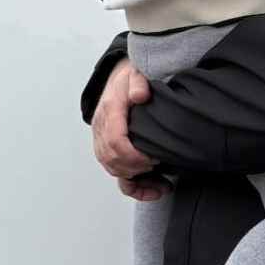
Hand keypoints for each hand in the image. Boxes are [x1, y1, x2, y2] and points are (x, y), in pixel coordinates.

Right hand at [92, 59, 167, 200]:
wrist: (120, 79)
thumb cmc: (131, 78)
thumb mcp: (136, 74)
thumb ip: (138, 84)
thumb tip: (140, 96)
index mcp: (110, 111)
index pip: (115, 141)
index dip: (134, 155)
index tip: (154, 158)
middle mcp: (102, 128)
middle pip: (112, 159)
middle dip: (136, 169)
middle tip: (160, 167)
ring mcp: (103, 141)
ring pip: (113, 169)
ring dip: (137, 180)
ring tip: (162, 183)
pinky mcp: (109, 150)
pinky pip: (117, 174)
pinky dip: (134, 187)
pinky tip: (154, 190)